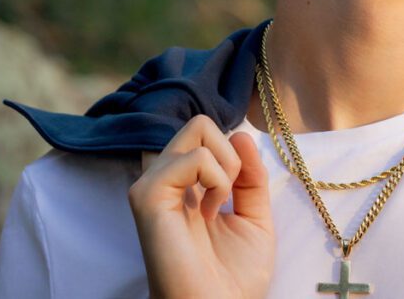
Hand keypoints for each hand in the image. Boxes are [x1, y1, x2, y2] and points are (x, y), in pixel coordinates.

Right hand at [128, 114, 275, 298]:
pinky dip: (216, 177)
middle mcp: (166, 181)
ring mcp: (153, 186)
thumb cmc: (234, 278)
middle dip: (230, 152)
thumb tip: (241, 135)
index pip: (205, 137)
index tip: (238, 190)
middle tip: (229, 194)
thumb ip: (251, 177)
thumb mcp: (255, 217)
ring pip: (197, 128)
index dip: (233, 152)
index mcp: (186, 186)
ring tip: (218, 205)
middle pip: (199, 124)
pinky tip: (209, 211)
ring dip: (226, 165)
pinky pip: (192, 157)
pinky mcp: (147, 197)